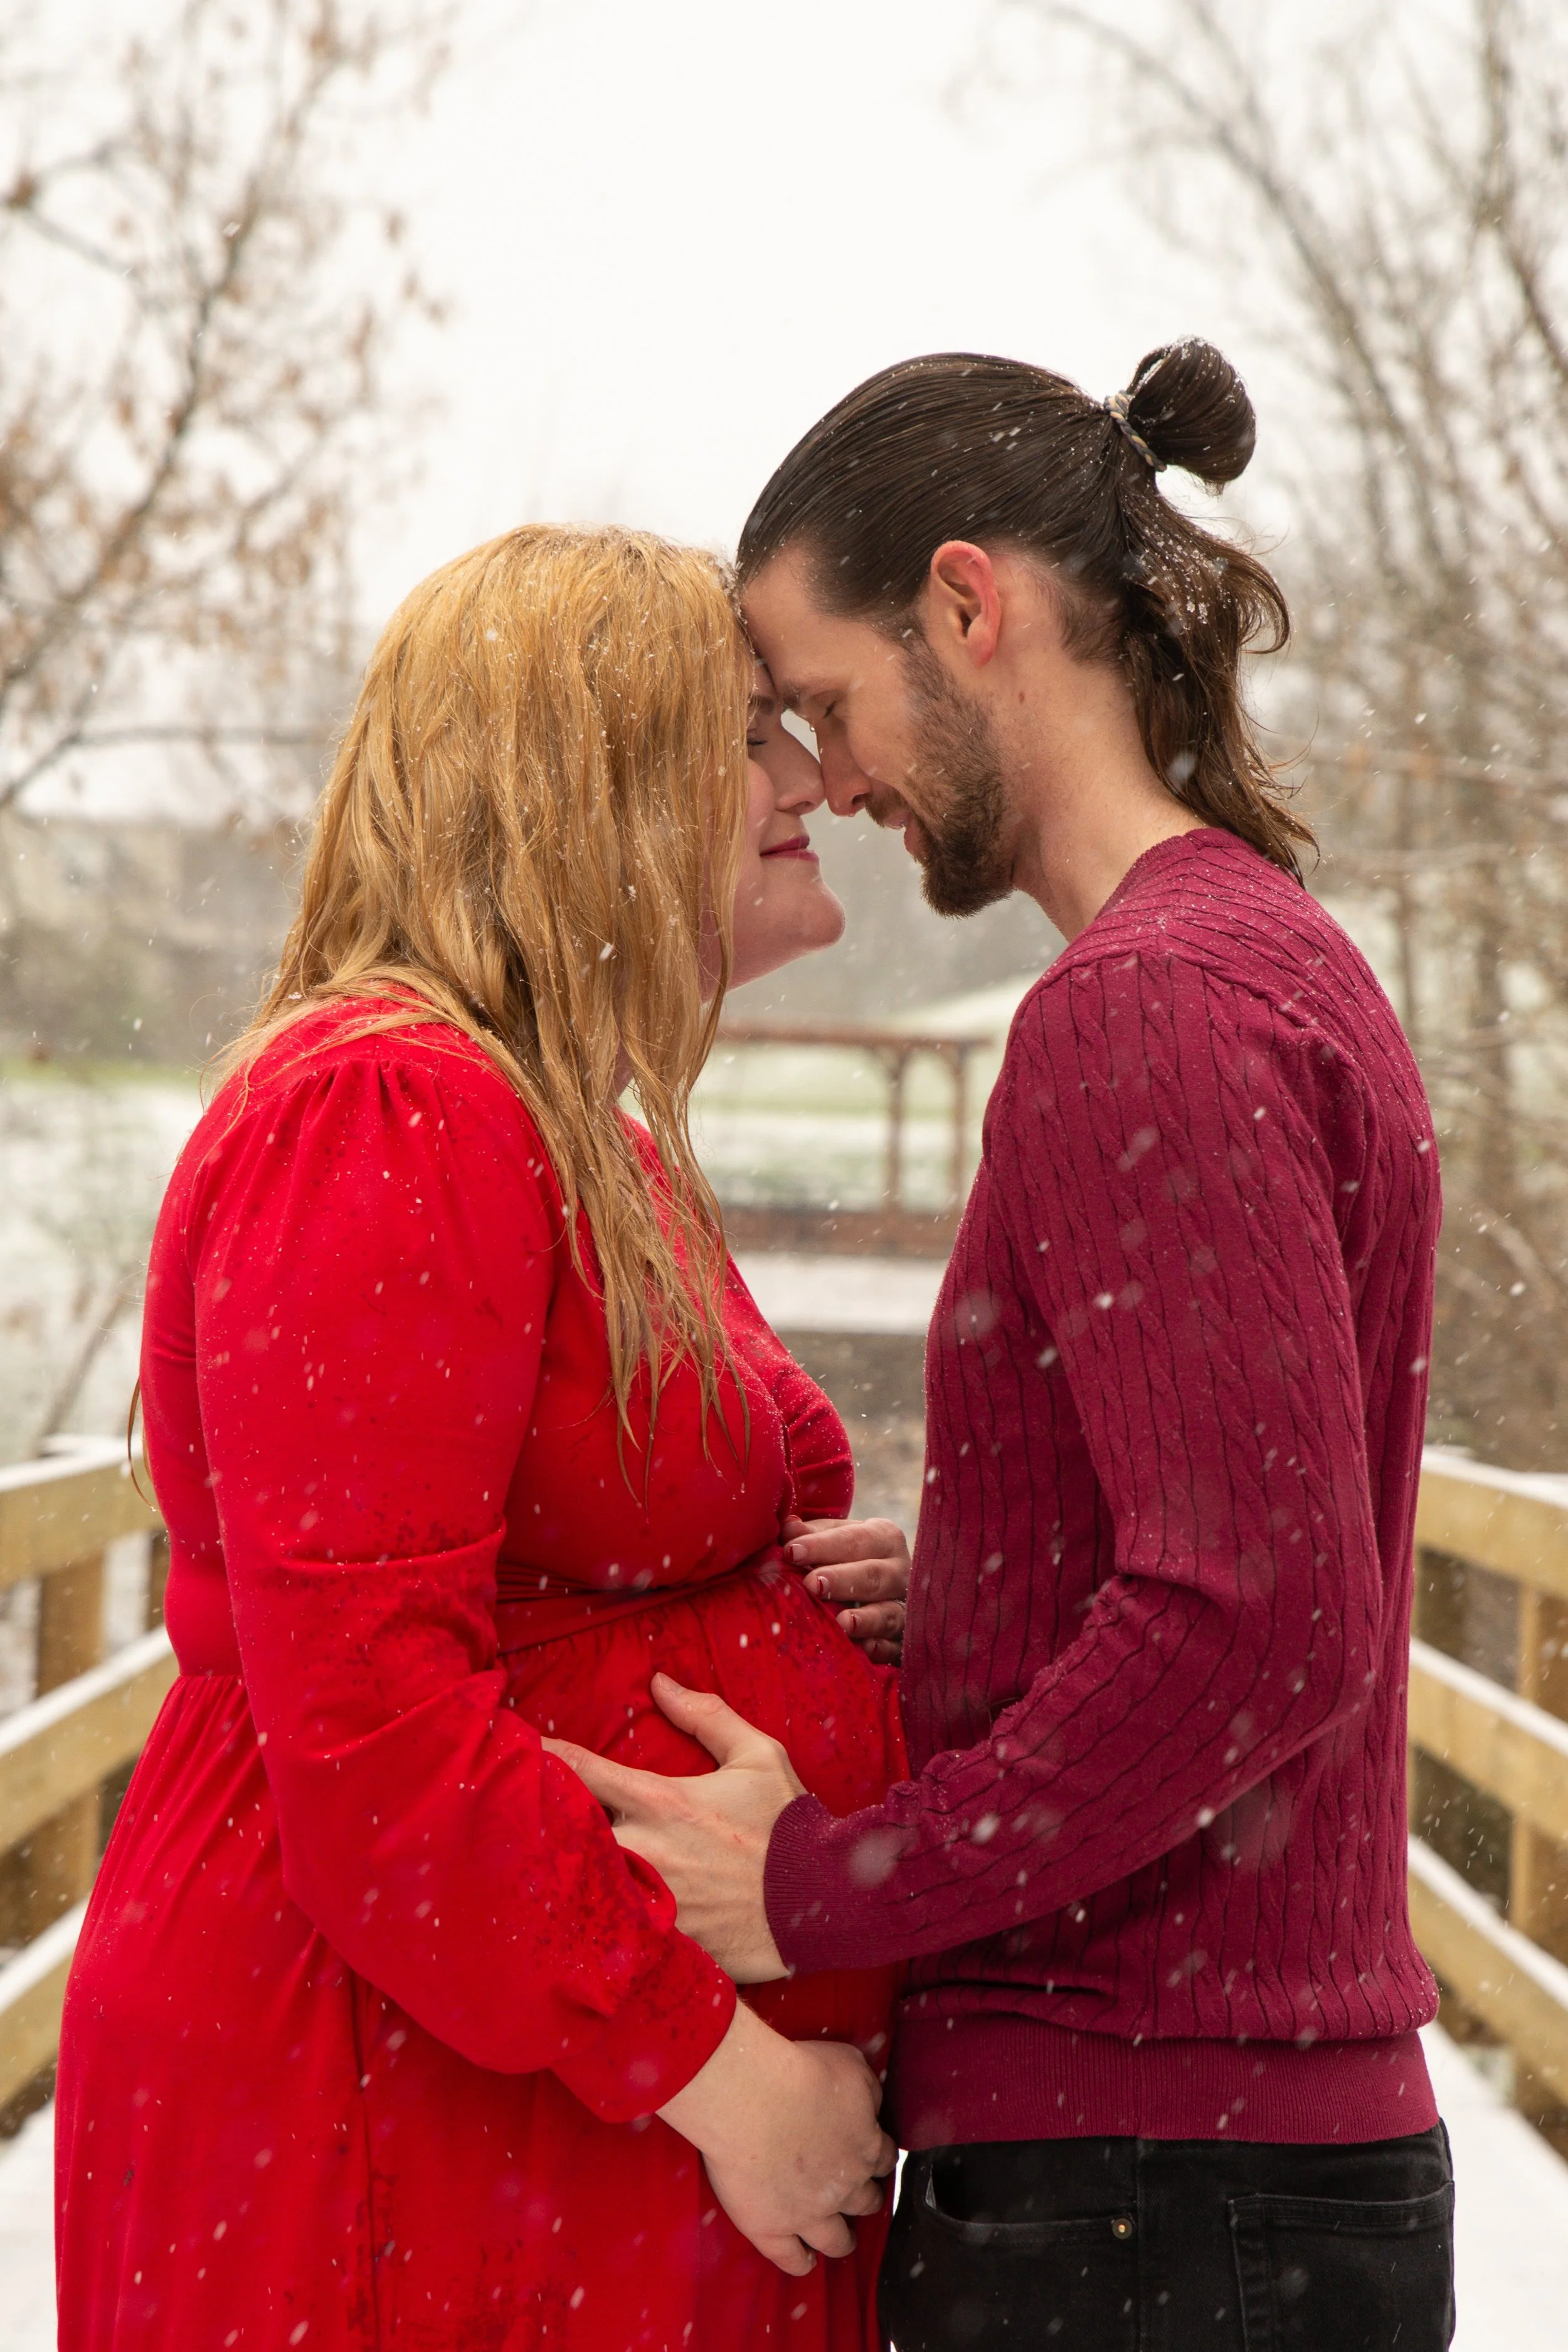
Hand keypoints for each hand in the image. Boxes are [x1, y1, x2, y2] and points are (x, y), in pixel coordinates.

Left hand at [543, 1675, 800, 1979]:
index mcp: (661, 1800)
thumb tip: (660, 1682)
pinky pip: (606, 1931)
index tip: (519, 1751)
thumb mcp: (757, 1755)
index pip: (580, 1770)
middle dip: (544, 1823)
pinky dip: (591, 1922)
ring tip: (537, 1869)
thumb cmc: (787, 1826)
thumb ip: (706, 1715)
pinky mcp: (658, 1943)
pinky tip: (575, 1920)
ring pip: (579, 1884)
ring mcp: (646, 1901)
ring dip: (562, 1873)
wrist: (824, 1902)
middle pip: (563, 1832)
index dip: (541, 1757)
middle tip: (518, 1817)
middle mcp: (644, 1850)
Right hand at [658, 2002, 894, 2274]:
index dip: (877, 2156)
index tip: (870, 2154)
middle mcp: (845, 2187)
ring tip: (840, 2240)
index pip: (883, 2158)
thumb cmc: (800, 2073)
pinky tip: (805, 2261)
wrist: (752, 2099)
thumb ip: (869, 2091)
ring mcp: (809, 2214)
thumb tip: (874, 2105)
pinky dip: (801, 2263)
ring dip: (841, 2239)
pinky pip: (791, 2258)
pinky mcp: (772, 2229)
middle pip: (865, 2201)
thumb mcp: (851, 2065)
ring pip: (836, 2239)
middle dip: (864, 2198)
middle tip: (856, 2195)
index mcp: (866, 2146)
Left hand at [784, 1513, 909, 1665]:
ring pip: (889, 1613)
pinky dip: (883, 1648)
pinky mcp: (905, 1640)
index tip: (791, 1551)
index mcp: (884, 1538)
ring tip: (842, 1622)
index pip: (853, 1539)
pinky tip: (866, 1649)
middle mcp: (899, 1571)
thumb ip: (812, 1534)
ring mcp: (906, 1607)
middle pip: (872, 1575)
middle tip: (812, 1584)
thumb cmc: (848, 1557)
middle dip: (842, 1580)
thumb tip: (788, 1527)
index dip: (821, 1545)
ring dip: (867, 1619)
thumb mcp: (834, 1539)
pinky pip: (897, 1646)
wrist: (882, 1585)